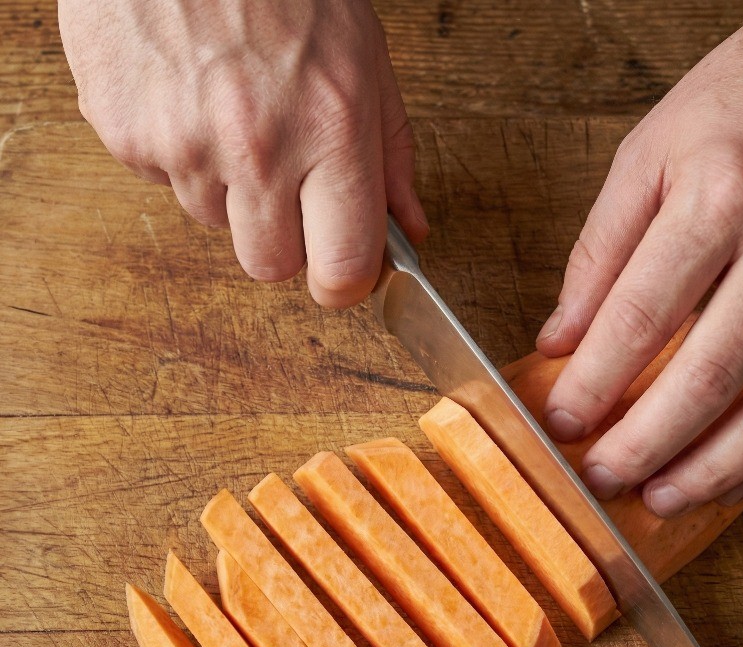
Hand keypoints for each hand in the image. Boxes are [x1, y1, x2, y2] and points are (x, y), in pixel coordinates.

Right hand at [59, 0, 425, 305]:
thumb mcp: (364, 59)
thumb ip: (390, 156)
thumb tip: (408, 229)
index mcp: (331, 131)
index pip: (341, 267)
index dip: (343, 281)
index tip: (340, 272)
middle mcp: (258, 147)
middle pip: (270, 266)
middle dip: (281, 239)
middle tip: (284, 182)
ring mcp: (184, 144)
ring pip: (213, 223)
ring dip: (227, 188)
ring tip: (230, 111)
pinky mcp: (126, 134)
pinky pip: (161, 181)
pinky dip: (177, 152)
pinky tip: (187, 94)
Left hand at [536, 2, 742, 517]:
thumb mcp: (648, 152)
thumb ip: (599, 251)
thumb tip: (560, 340)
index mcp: (721, 196)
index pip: (639, 318)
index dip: (593, 385)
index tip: (561, 423)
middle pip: (709, 378)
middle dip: (645, 445)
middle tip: (603, 479)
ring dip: (714, 470)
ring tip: (664, 500)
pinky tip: (736, 481)